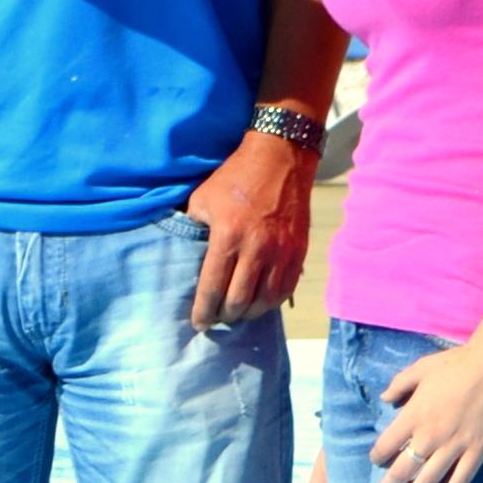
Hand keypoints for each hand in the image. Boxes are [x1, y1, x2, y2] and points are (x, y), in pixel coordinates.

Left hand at [183, 131, 312, 324]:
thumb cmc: (234, 178)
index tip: (198, 323)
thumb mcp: (201, 200)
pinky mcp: (299, 252)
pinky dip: (271, 302)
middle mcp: (257, 249)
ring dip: (249, 313)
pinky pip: (286, 289)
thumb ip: (192, 230)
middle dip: (224, 316)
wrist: (281, 159)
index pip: (213, 288)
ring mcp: (282, 252)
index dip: (204, 311)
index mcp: (228, 237)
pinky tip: (259, 303)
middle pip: (239, 301)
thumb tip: (183, 254)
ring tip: (236, 314)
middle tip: (215, 320)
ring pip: (265, 300)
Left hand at [369, 338, 482, 482]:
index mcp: (413, 416)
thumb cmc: (454, 364)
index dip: (377, 457)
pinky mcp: (478, 450)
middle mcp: (430, 435)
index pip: (386, 445)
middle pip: (403, 469)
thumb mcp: (418, 369)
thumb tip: (383, 400)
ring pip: (428, 480)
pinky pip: (460, 480)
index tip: (375, 462)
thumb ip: (398, 386)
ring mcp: (455, 445)